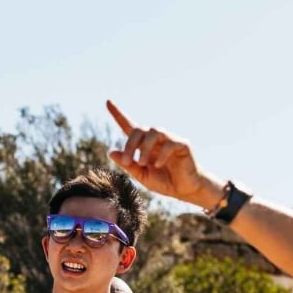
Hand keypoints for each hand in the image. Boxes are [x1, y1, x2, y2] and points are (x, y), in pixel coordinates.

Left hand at [106, 101, 220, 207]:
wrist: (184, 190)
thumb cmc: (164, 181)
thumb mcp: (142, 176)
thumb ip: (128, 165)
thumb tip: (111, 152)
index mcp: (144, 145)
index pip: (129, 126)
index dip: (118, 114)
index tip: (107, 102)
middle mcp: (156, 139)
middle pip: (139, 130)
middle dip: (130, 145)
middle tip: (127, 162)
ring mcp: (170, 139)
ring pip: (154, 132)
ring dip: (145, 148)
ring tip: (143, 163)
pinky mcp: (182, 144)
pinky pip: (170, 143)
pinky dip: (161, 155)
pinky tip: (157, 165)